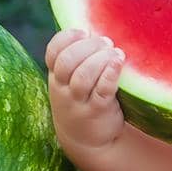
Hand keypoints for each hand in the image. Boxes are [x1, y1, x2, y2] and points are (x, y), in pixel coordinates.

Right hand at [44, 29, 126, 150]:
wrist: (86, 141)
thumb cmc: (83, 100)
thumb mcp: (71, 82)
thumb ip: (79, 58)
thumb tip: (99, 29)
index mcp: (56, 76)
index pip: (53, 52)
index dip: (67, 38)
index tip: (84, 31)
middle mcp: (62, 89)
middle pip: (67, 62)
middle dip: (88, 47)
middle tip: (106, 43)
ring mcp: (78, 103)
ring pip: (83, 77)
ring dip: (100, 60)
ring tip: (116, 53)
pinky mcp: (96, 112)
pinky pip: (101, 91)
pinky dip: (110, 75)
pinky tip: (119, 62)